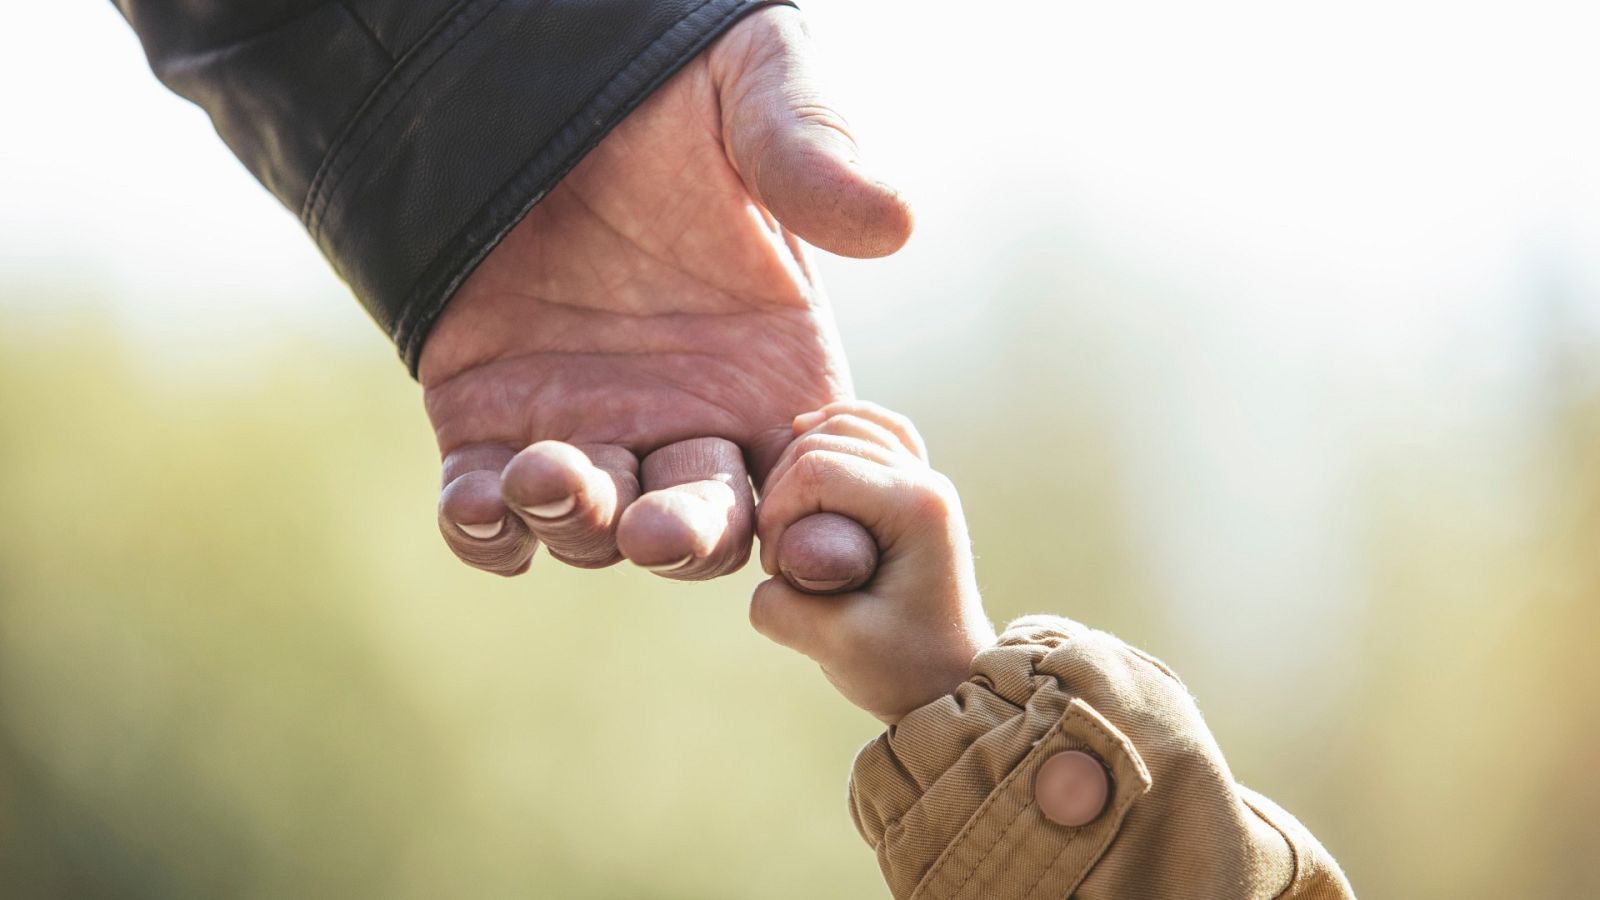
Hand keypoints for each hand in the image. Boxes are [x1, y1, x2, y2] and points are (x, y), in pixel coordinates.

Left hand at [419, 7, 912, 580]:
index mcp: (773, 373)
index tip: (811, 537)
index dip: (818, 523)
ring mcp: (590, 428)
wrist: (527, 70)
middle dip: (685, 540)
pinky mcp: (490, 420)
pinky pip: (489, 508)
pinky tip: (480, 506)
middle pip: (704, 529)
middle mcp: (687, 419)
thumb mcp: (752, 89)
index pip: (812, 483)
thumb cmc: (666, 79)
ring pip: (595, 527)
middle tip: (657, 529)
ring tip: (548, 474)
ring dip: (577, 524)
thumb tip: (894, 223)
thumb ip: (811, 152)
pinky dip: (485, 528)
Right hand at [749, 402, 996, 723]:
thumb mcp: (833, 647)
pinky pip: (873, 429)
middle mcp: (927, 481)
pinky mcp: (914, 487)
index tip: (778, 571)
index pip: (816, 469)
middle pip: (825, 440)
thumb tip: (768, 570)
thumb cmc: (904, 670)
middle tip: (783, 557)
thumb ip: (781, 606)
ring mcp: (925, 479)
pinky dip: (836, 429)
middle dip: (783, 492)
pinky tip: (806, 438)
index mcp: (917, 507)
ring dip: (800, 462)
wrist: (953, 684)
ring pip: (845, 425)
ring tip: (789, 520)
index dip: (777, 514)